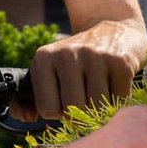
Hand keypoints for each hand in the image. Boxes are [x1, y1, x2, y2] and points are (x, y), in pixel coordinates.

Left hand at [24, 16, 146, 119]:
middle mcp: (67, 55)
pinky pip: (120, 101)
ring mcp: (95, 57)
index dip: (58, 112)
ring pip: (97, 108)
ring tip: (99, 87)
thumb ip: (33, 98)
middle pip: (73, 111)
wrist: (112, 29)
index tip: (64, 100)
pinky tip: (114, 83)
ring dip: (101, 107)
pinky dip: (119, 99)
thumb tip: (26, 118)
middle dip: (80, 113)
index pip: (47, 109)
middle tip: (84, 96)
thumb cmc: (76, 60)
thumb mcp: (50, 70)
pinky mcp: (120, 62)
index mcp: (43, 58)